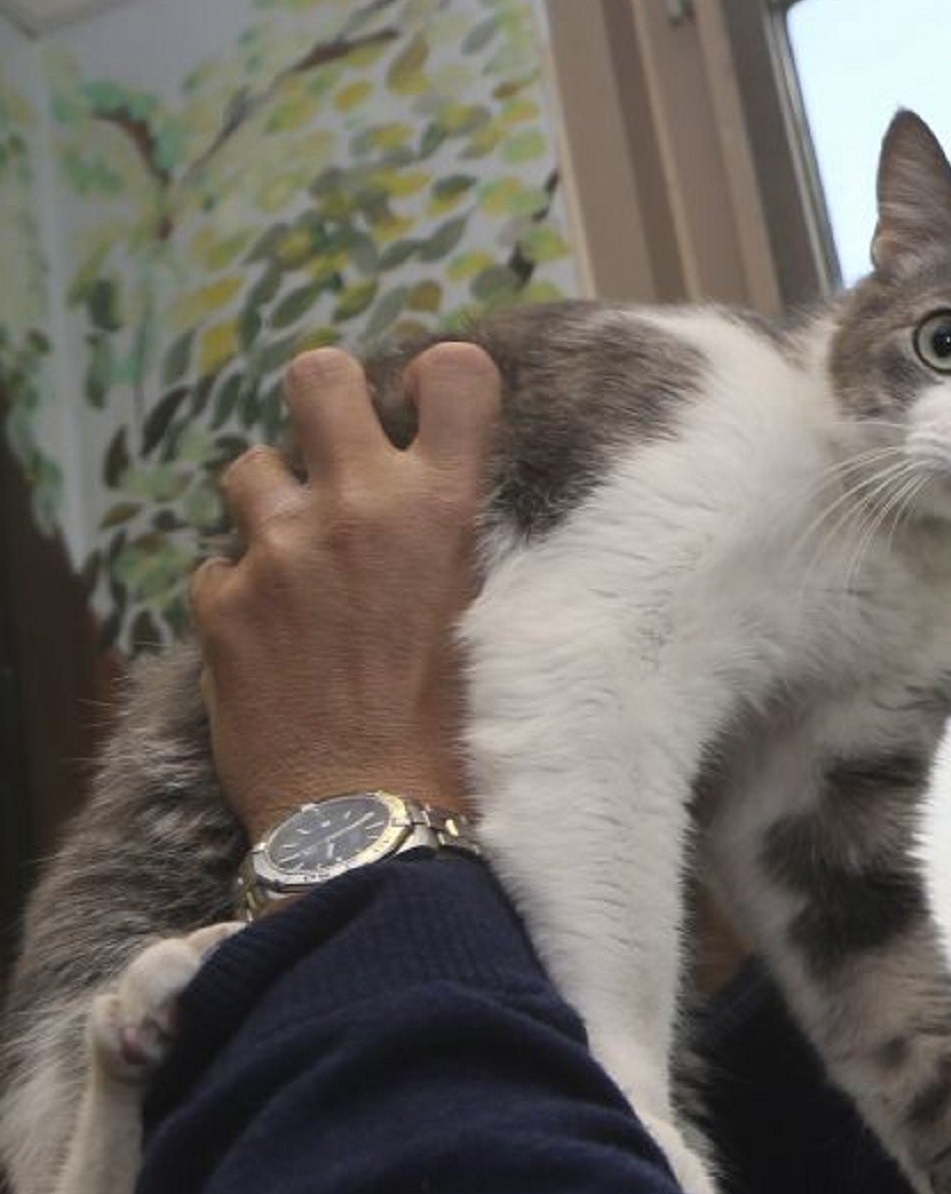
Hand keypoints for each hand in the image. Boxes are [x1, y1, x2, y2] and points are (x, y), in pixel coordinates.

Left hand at [191, 344, 496, 840]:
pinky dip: (240, 590)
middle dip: (327, 400)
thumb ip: (456, 544)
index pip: (455, 374)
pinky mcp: (222, 603)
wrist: (376, 819)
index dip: (436, 376)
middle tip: (338, 448)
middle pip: (319, 376)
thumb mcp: (490, 618)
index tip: (425, 403)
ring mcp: (280, 550)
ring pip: (250, 467)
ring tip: (297, 559)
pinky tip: (271, 637)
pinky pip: (217, 564)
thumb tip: (440, 505)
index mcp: (446, 509)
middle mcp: (359, 508)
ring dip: (272, 502)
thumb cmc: (457, 735)